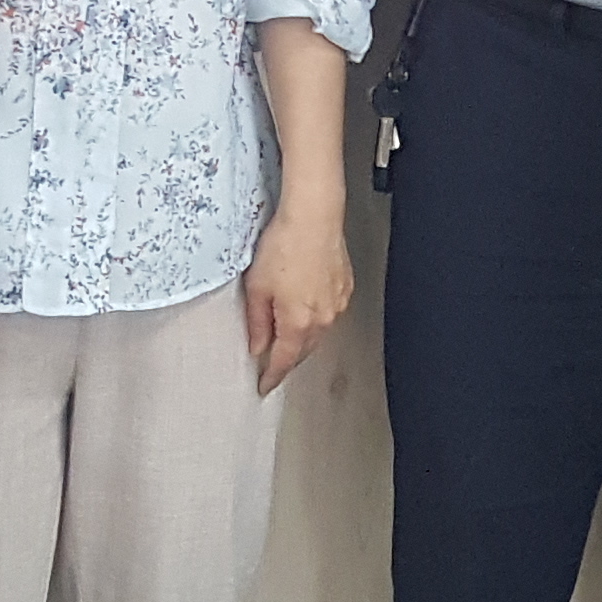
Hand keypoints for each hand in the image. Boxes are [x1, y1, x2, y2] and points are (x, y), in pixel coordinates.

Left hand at [245, 210, 353, 393]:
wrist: (314, 216)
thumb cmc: (284, 245)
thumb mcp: (257, 287)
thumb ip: (257, 322)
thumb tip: (257, 346)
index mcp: (298, 323)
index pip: (284, 362)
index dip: (272, 377)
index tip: (264, 386)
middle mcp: (322, 319)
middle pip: (302, 350)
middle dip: (287, 357)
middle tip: (271, 358)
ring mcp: (337, 304)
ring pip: (317, 332)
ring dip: (301, 337)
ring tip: (285, 327)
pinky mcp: (344, 288)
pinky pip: (328, 313)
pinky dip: (314, 316)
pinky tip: (303, 303)